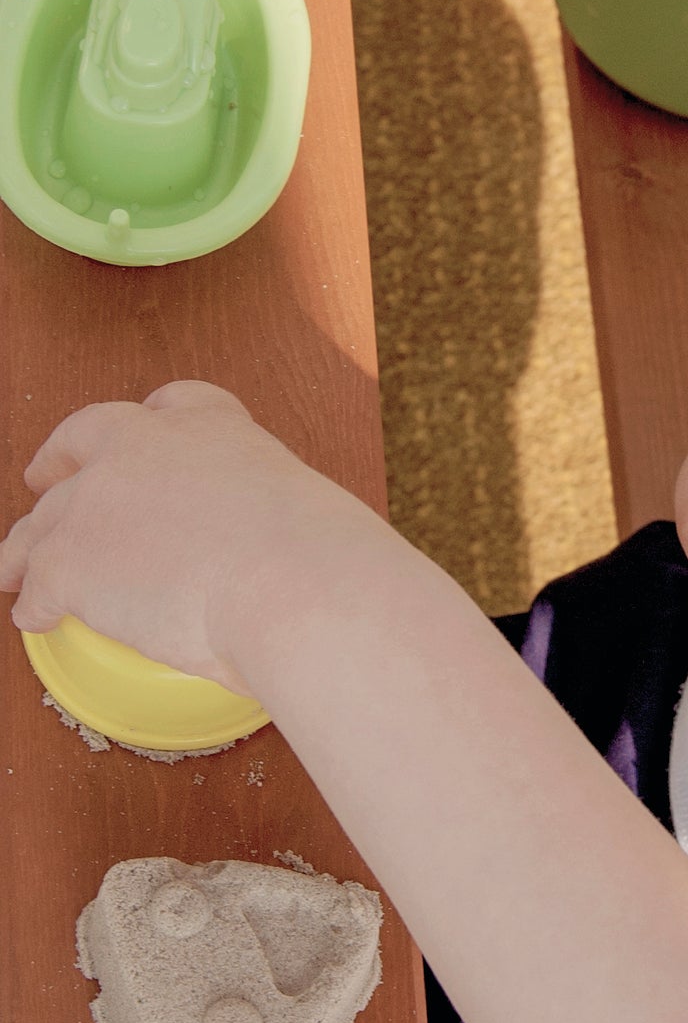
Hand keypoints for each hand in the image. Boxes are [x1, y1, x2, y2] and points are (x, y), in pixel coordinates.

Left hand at [0, 381, 379, 693]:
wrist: (295, 585)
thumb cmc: (321, 562)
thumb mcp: (302, 515)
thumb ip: (267, 526)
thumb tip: (271, 568)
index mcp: (214, 428)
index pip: (172, 405)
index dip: (148, 424)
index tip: (142, 433)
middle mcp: (145, 447)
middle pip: (82, 445)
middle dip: (59, 463)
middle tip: (46, 480)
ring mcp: (99, 498)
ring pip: (44, 518)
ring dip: (29, 545)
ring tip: (16, 568)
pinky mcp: (70, 559)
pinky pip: (38, 584)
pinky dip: (34, 604)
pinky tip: (34, 616)